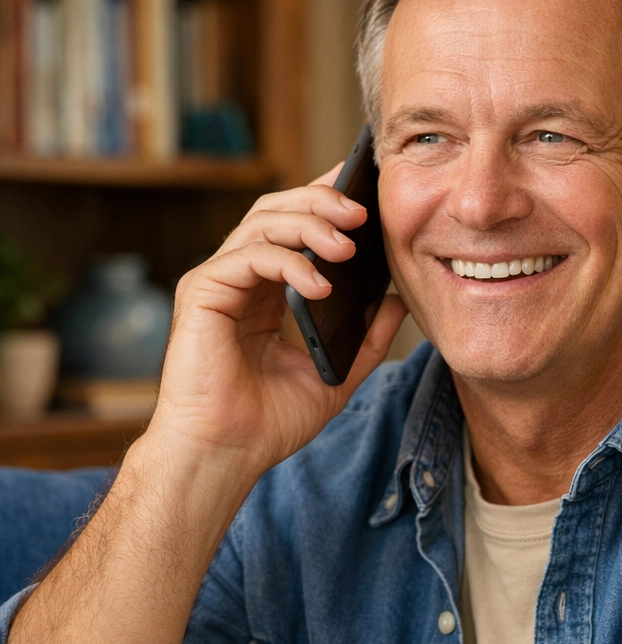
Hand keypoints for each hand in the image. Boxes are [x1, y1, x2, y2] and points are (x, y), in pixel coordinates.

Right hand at [151, 162, 407, 472]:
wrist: (227, 455)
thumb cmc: (270, 421)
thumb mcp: (337, 373)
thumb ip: (367, 337)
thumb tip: (396, 299)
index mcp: (268, 290)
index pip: (295, 226)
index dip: (326, 200)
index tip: (365, 188)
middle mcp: (240, 278)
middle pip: (278, 210)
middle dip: (322, 202)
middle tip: (363, 210)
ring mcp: (218, 281)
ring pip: (262, 223)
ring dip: (309, 225)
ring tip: (347, 244)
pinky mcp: (202, 293)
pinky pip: (247, 257)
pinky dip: (287, 262)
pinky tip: (319, 284)